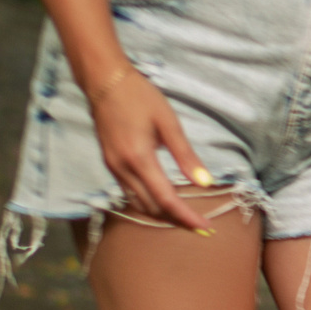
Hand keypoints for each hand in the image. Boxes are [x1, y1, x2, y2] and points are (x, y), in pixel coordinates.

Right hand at [86, 66, 213, 230]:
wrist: (105, 82)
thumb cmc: (140, 97)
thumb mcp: (168, 123)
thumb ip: (185, 155)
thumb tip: (205, 182)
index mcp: (139, 159)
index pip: (166, 200)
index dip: (186, 217)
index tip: (205, 227)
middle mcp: (122, 169)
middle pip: (151, 208)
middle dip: (175, 219)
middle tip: (199, 223)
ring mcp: (113, 168)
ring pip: (137, 204)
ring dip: (160, 214)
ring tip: (184, 216)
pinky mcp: (109, 164)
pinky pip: (128, 193)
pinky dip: (147, 202)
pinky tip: (161, 199)